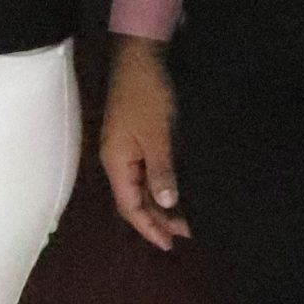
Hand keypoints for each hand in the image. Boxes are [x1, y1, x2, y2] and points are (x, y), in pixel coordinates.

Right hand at [101, 35, 187, 249]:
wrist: (139, 59)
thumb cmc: (147, 96)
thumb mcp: (157, 135)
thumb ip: (161, 170)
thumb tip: (166, 203)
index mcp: (117, 163)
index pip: (130, 207)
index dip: (149, 228)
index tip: (171, 244)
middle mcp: (117, 161)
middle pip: (133, 201)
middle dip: (157, 219)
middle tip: (186, 233)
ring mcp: (125, 150)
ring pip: (140, 188)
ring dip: (159, 204)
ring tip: (183, 218)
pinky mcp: (135, 140)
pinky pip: (145, 173)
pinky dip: (160, 187)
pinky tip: (174, 191)